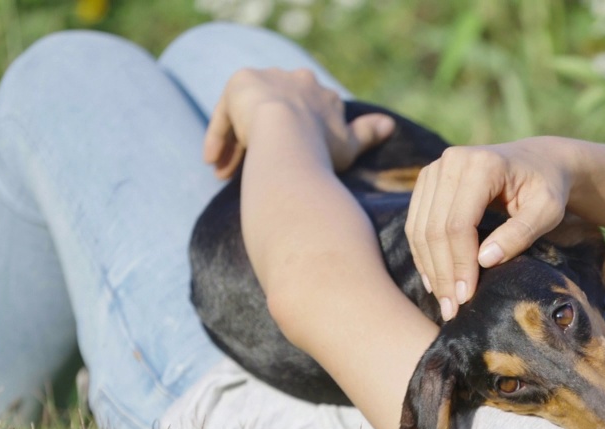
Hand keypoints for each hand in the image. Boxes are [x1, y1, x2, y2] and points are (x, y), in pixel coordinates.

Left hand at [203, 67, 393, 179]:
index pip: (303, 112)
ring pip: (247, 113)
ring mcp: (268, 78)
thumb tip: (389, 124)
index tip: (286, 163)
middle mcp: (295, 78)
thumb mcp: (349, 144)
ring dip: (236, 144)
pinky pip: (226, 113)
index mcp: (320, 93)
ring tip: (226, 174)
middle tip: (250, 171)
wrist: (291, 136)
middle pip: (274, 109)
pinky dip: (219, 138)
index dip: (293, 139)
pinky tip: (215, 164)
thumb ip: (367, 133)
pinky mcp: (242, 82)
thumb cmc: (322, 149)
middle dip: (262, 139)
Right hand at [405, 138, 573, 320]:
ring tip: (443, 301)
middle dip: (442, 273)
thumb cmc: (547, 188)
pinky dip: (423, 255)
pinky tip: (434, 280)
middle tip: (451, 309)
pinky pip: (416, 223)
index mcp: (482, 165)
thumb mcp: (547, 211)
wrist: (538, 161)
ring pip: (419, 228)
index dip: (460, 264)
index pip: (459, 224)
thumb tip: (484, 260)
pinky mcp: (427, 181)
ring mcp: (435, 170)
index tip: (466, 297)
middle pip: (434, 228)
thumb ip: (520, 233)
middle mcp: (451, 162)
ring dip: (429, 268)